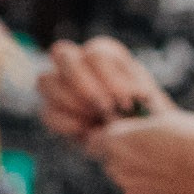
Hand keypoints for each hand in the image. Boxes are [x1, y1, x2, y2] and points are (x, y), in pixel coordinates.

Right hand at [39, 36, 164, 141]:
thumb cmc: (145, 114)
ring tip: (96, 120)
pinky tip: (86, 131)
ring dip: (72, 101)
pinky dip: (65, 122)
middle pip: (62, 54)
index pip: (96, 54)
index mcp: (104, 54)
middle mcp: (77, 63)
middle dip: (83, 83)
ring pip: (45, 80)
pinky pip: (46, 112)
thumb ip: (138, 93)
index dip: (110, 77)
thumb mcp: (149, 100)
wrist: (137, 140)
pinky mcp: (52, 112)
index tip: (127, 101)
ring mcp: (59, 86)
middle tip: (105, 107)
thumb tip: (136, 97)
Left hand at [86, 110, 193, 193]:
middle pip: (113, 161)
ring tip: (173, 169)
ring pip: (129, 182)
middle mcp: (121, 170)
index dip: (113, 135)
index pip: (97, 139)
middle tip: (158, 150)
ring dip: (143, 176)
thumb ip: (146, 125)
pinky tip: (179, 186)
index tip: (129, 134)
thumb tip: (137, 124)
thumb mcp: (175, 119)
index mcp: (122, 141)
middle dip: (129, 156)